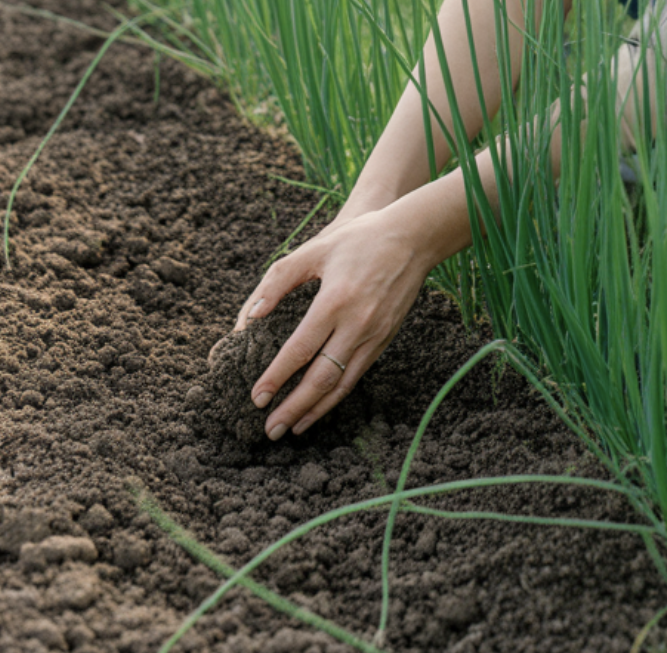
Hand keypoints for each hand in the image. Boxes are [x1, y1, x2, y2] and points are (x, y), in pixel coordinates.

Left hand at [233, 191, 441, 439]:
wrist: (414, 237)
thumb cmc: (361, 238)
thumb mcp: (316, 249)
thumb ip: (279, 280)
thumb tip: (252, 316)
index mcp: (335, 301)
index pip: (300, 349)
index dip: (276, 376)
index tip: (257, 398)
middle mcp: (357, 324)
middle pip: (321, 377)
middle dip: (293, 407)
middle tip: (270, 429)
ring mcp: (375, 334)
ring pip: (342, 383)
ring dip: (316, 409)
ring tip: (293, 428)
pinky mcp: (385, 338)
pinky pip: (358, 374)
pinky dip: (338, 395)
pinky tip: (322, 404)